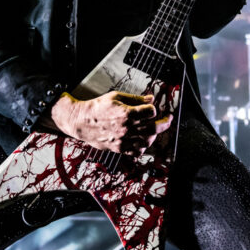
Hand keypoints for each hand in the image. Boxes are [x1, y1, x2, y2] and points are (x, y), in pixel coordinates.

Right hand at [43, 91, 172, 154]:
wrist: (81, 121)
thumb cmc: (97, 108)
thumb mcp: (116, 97)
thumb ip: (135, 99)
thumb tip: (150, 99)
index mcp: (127, 113)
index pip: (151, 112)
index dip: (153, 108)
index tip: (152, 107)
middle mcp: (127, 128)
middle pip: (154, 128)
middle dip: (164, 123)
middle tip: (168, 120)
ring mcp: (123, 140)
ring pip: (147, 141)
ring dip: (154, 135)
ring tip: (153, 130)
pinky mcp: (119, 148)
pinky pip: (137, 152)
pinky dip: (143, 147)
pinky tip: (143, 141)